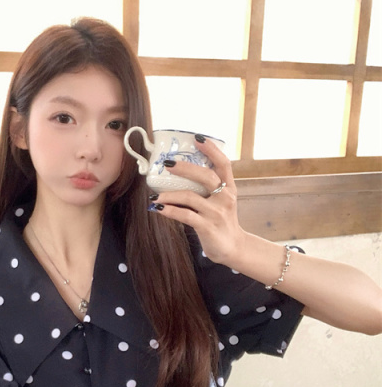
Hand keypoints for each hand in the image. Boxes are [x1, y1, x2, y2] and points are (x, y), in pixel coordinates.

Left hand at [147, 135, 244, 265]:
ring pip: (190, 197)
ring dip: (169, 195)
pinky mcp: (207, 227)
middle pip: (206, 176)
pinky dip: (169, 211)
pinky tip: (158, 209)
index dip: (212, 149)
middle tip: (167, 164)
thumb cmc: (221, 221)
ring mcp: (216, 213)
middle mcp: (225, 198)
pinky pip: (185, 215)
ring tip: (154, 195)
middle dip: (185, 168)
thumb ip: (208, 188)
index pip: (224, 164)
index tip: (198, 138)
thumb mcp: (221, 201)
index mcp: (229, 188)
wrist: (232, 248)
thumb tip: (182, 172)